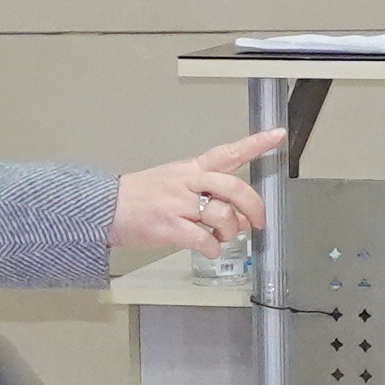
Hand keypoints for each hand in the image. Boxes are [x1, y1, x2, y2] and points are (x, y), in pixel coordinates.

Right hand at [112, 126, 292, 263]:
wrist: (106, 207)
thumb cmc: (142, 196)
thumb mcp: (174, 180)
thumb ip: (207, 193)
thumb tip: (238, 214)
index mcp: (191, 168)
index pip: (228, 152)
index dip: (256, 144)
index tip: (277, 135)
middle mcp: (188, 182)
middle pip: (234, 187)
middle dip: (254, 206)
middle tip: (258, 221)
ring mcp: (178, 204)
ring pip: (223, 216)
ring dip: (231, 232)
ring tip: (222, 237)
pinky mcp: (169, 227)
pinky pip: (205, 240)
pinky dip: (213, 248)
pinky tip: (208, 248)